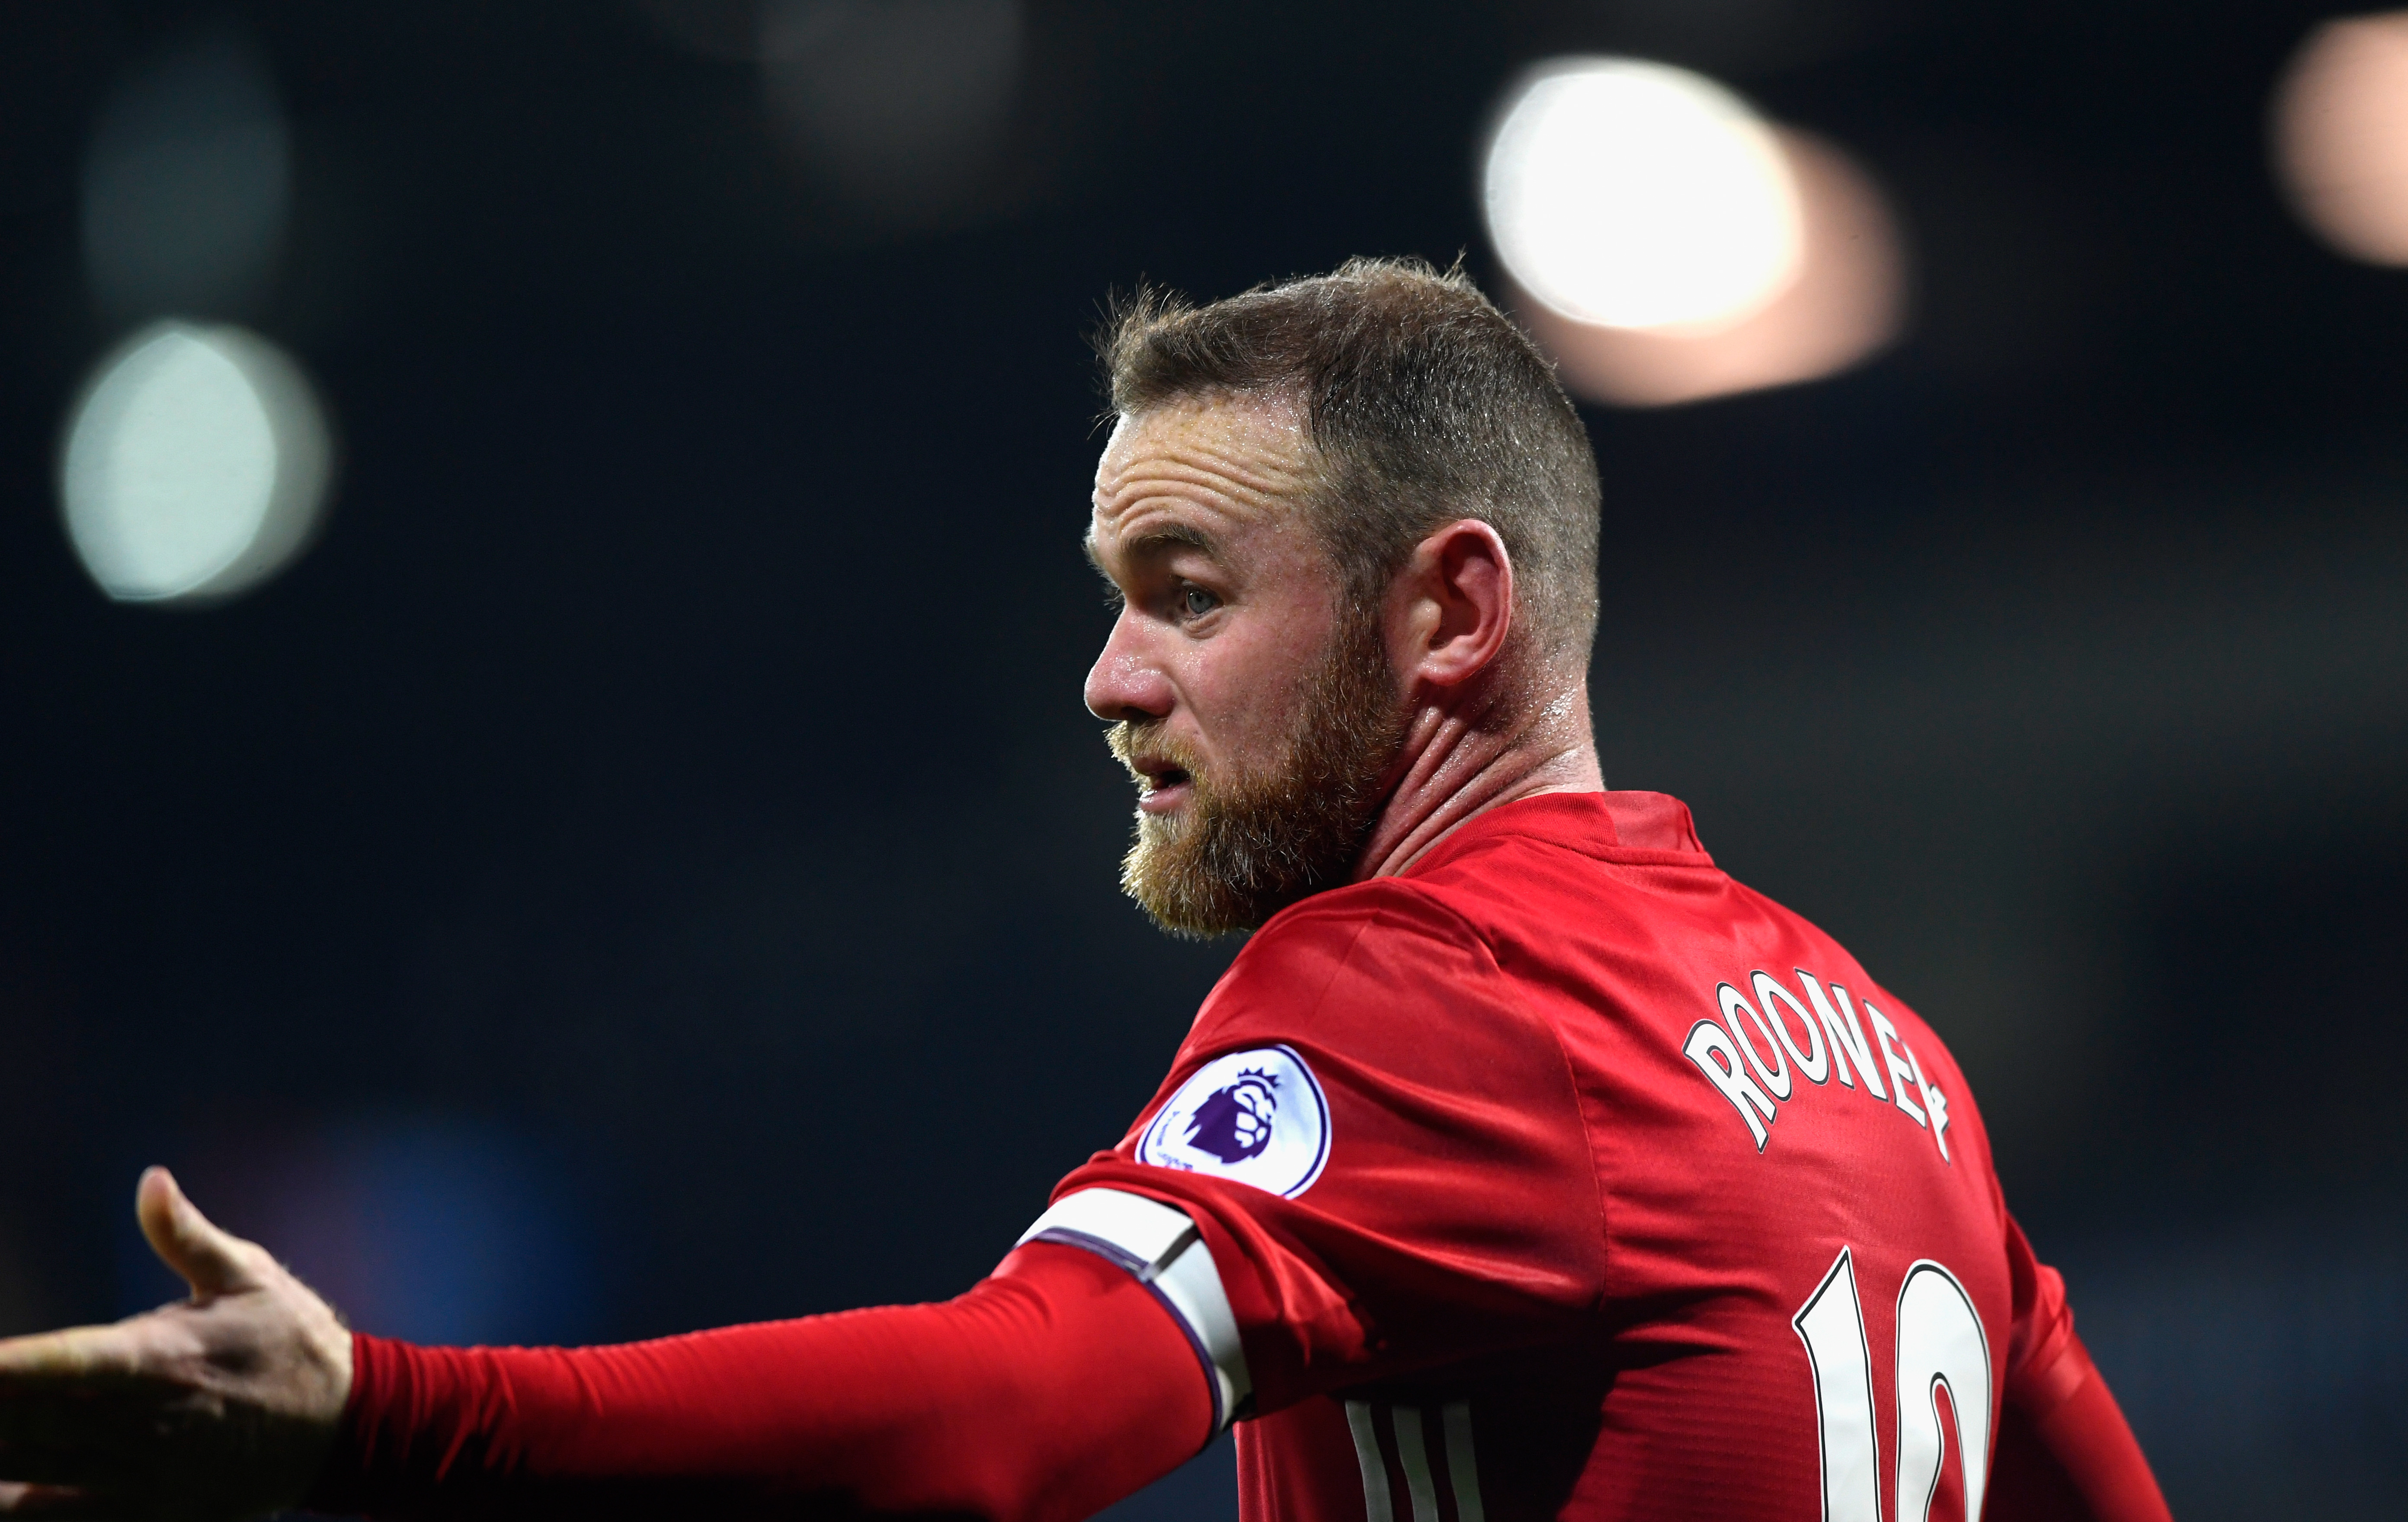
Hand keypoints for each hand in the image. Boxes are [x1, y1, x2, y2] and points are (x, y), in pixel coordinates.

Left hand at [0, 1168, 352, 1520]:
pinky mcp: (151, 1512)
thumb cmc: (292, 1339)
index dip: (5, 1367)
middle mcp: (146, 1421)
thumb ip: (187, 1235)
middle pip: (29, 1422)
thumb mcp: (250, 1274)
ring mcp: (145, 1475)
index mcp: (165, 1357)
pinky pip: (65, 1518)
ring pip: (34, 1471)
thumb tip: (150, 1179)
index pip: (63, 1361)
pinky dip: (18, 1507)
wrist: (353, 1425)